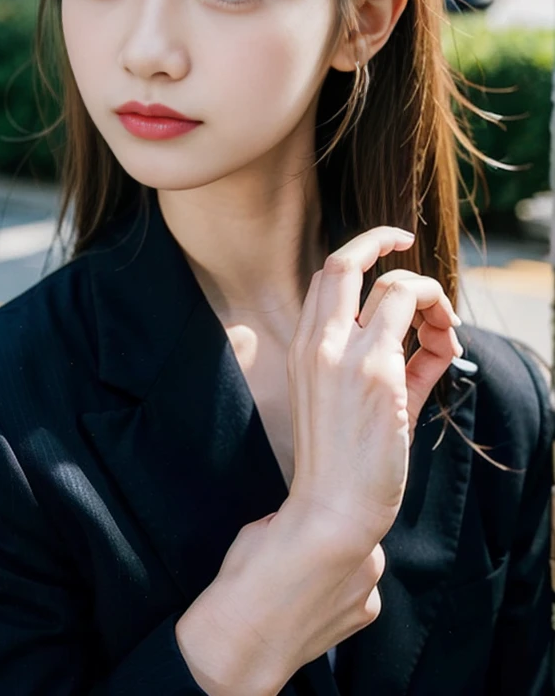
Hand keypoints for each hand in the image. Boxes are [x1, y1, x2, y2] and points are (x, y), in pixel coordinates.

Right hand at [176, 227, 462, 692]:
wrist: (329, 517)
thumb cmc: (345, 469)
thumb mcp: (367, 407)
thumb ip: (400, 368)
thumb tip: (438, 344)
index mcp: (305, 350)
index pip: (326, 281)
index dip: (360, 257)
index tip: (390, 254)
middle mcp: (317, 343)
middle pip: (342, 262)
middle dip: (381, 239)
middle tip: (409, 240)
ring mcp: (344, 354)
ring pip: (390, 282)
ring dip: (427, 291)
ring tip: (445, 326)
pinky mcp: (376, 371)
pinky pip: (413, 311)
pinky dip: (439, 315)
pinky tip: (450, 345)